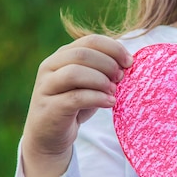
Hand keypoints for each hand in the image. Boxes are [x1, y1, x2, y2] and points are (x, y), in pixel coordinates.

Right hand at [21, 34, 132, 176]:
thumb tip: (128, 62)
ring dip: (100, 80)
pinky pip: (75, 97)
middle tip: (121, 78)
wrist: (50, 135)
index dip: (114, 49)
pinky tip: (110, 103)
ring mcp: (46, 86)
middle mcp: (50, 66)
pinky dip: (97, 98)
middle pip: (82, 54)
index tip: (130, 62)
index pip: (91, 41)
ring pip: (74, 72)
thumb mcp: (90, 83)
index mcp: (62, 55)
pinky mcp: (50, 107)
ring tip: (114, 91)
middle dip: (108, 64)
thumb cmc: (75, 105)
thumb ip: (103, 70)